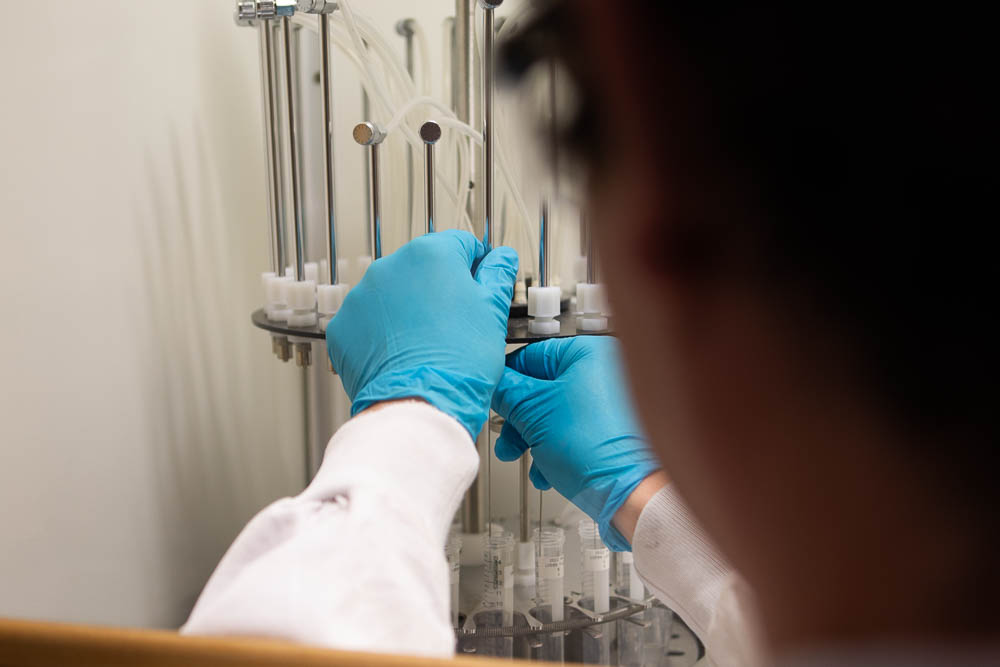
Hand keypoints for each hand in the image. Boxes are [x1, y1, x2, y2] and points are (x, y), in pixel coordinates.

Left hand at [327, 230, 518, 438]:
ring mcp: (362, 296)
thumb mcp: (493, 312)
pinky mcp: (344, 327)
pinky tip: (402, 354)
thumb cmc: (460, 361)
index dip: (476, 265)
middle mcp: (390, 266)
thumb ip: (497, 275)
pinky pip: (367, 322)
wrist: (419, 404)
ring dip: (408, 310)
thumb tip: (502, 257)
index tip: (480, 285)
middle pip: (422, 268)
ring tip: (427, 343)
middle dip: (438, 289)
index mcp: (431, 254)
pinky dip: (383, 333)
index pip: (461, 244)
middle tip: (456, 323)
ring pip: (393, 295)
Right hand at [491, 336, 660, 549]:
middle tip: (507, 437)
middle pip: (541, 389)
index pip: (530, 357)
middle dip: (519, 420)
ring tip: (525, 459)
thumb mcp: (534, 414)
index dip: (506, 383)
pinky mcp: (613, 431)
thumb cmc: (597, 449)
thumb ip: (507, 392)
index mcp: (589, 353)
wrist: (634, 494)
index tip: (492, 400)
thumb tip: (492, 383)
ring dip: (533, 439)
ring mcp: (612, 403)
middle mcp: (605, 372)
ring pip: (554, 415)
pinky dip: (555, 450)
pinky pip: (573, 432)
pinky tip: (548, 472)